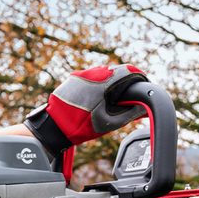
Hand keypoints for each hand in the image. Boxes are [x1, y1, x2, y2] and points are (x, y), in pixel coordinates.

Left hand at [25, 65, 148, 155]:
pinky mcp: (73, 78)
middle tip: (128, 96)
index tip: (143, 84)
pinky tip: (96, 97)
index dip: (139, 77)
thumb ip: (130, 113)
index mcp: (104, 81)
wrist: (54, 126)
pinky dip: (97, 83)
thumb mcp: (109, 122)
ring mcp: (81, 74)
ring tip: (111, 98)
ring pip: (103, 72)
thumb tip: (144, 108)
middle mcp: (93, 73)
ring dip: (110, 81)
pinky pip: (91, 76)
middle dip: (124, 81)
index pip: (129, 70)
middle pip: (116, 70)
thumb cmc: (81, 126)